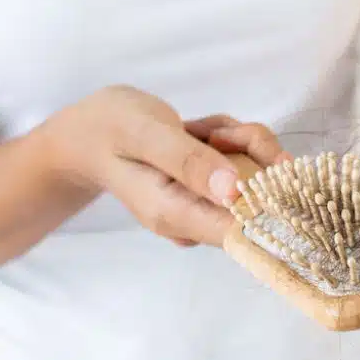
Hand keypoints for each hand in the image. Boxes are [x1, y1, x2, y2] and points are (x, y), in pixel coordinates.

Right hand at [29, 86, 289, 246]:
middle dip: (250, 151)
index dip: (272, 200)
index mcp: (175, 215)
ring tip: (196, 129)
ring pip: (258, 171)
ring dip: (238, 139)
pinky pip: (246, 160)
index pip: (244, 231)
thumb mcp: (145, 134)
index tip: (270, 165)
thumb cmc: (108, 129)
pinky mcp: (214, 190)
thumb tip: (236, 191)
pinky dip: (231, 137)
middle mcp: (195, 219)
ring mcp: (206, 205)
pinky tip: (198, 131)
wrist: (87, 132)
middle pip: (260, 195)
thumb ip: (189, 162)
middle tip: (212, 132)